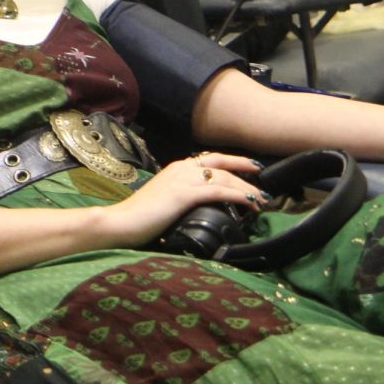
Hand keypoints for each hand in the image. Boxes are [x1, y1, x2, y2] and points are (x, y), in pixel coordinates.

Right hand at [107, 152, 265, 246]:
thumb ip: (181, 199)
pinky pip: (218, 192)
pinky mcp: (184, 194)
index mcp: (177, 169)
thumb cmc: (139, 219)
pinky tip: (249, 202)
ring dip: (246, 188)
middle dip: (245, 171)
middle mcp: (181, 168)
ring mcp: (183, 179)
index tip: (250, 167)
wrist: (120, 223)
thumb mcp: (164, 202)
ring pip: (224, 179)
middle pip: (222, 165)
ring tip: (261, 199)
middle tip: (263, 180)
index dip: (233, 162)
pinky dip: (237, 196)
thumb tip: (200, 209)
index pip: (210, 160)